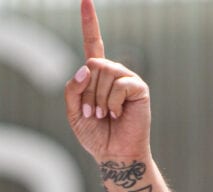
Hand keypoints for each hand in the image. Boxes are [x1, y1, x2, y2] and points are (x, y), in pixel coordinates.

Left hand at [64, 0, 151, 160]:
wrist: (114, 154)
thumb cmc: (95, 134)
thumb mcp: (74, 112)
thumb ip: (73, 88)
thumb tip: (88, 64)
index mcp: (96, 75)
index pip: (93, 43)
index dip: (90, 22)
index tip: (85, 0)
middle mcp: (113, 72)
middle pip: (92, 65)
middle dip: (86, 92)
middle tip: (93, 113)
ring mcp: (127, 78)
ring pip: (104, 73)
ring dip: (98, 99)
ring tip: (105, 115)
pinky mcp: (138, 88)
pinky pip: (119, 84)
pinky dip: (112, 103)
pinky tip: (118, 114)